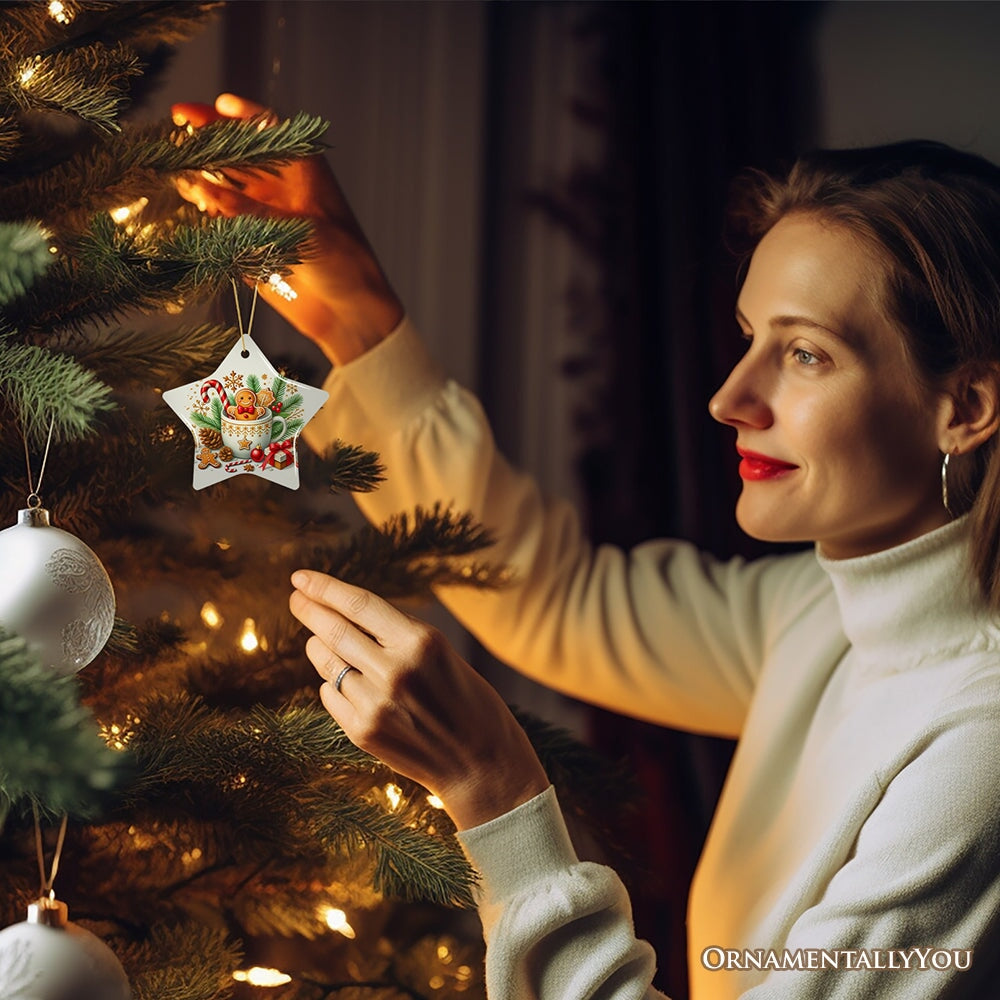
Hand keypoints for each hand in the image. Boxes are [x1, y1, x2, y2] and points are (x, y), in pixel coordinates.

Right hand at [170, 93, 403, 364]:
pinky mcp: (249, 243)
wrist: (348, 313)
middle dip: (209, 137)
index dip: (244, 115)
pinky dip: (204, 210)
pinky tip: (189, 200)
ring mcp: (262, 214)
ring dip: (200, 173)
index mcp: (302, 171)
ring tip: (176, 165)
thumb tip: (200, 190)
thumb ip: (249, 210)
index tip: (219, 104)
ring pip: (222, 183)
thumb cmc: (342, 262)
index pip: (269, 132)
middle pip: (237, 152)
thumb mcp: (299, 230)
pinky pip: (220, 221)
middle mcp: (279, 187)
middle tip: (180, 123)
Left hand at [288, 570, 549, 830]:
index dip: (325, 588)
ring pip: (329, 663)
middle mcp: (395, 670)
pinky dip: (332, 683)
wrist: (482, 766)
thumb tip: (350, 616)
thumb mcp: (443, 655)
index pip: (359, 605)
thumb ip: (399, 637)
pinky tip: (342, 681)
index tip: (302, 577)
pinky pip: (331, 695)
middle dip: (309, 610)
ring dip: (319, 646)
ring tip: (318, 638)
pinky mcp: (363, 733)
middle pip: (335, 630)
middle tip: (296, 598)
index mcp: (422, 642)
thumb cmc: (470, 703)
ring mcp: (375, 704)